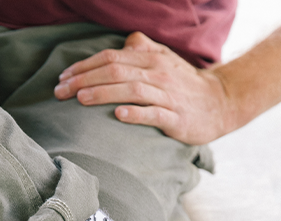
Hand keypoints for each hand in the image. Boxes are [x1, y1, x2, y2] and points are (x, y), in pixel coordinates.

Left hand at [53, 32, 235, 144]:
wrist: (220, 104)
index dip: (84, 66)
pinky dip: (136, 113)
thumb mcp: (164, 60)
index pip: (111, 58)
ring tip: (80, 99)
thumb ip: (143, 49)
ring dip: (103, 93)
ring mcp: (168, 96)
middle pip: (115, 71)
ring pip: (132, 90)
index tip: (62, 78)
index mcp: (151, 59)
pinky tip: (118, 115)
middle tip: (59, 92)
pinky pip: (154, 114)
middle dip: (84, 80)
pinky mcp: (176, 119)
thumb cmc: (185, 84)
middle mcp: (158, 73)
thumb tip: (124, 41)